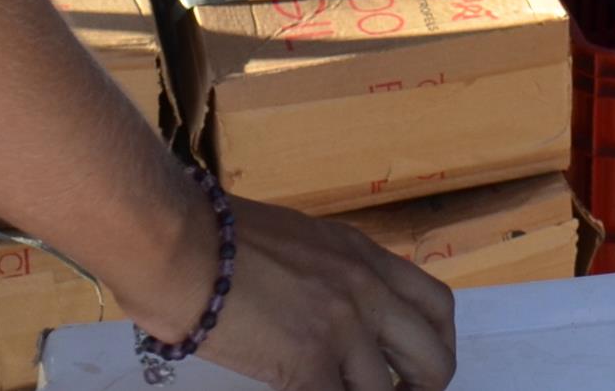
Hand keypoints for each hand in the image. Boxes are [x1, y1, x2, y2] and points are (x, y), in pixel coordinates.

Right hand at [185, 197, 458, 390]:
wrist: (177, 243)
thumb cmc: (213, 238)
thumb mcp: (296, 242)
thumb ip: (327, 275)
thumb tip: (330, 314)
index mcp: (363, 254)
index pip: (435, 305)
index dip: (436, 346)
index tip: (419, 371)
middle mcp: (364, 287)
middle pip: (432, 354)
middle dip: (423, 388)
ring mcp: (341, 324)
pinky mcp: (310, 360)